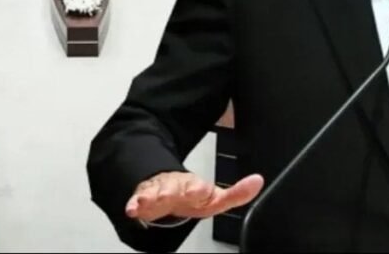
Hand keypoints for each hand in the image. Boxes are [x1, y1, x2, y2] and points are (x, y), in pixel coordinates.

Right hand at [125, 172, 263, 222]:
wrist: (164, 190)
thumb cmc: (190, 198)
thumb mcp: (216, 198)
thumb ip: (237, 193)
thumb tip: (258, 181)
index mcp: (193, 187)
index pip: (196, 186)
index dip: (198, 187)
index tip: (200, 188)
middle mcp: (174, 187)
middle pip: (172, 188)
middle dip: (169, 190)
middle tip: (168, 193)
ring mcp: (157, 192)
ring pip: (152, 192)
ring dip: (148, 196)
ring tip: (142, 201)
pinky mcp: (143, 198)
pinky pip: (137, 200)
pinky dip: (133, 204)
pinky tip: (131, 208)